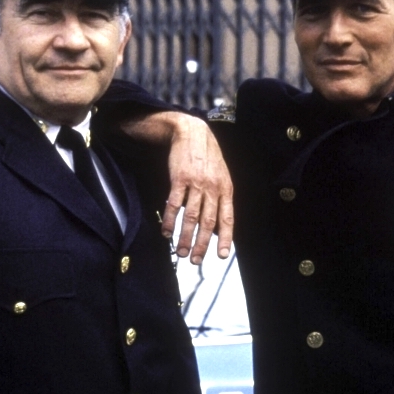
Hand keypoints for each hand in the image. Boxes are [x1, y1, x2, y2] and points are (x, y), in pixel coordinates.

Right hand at [122, 112, 233, 263]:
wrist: (192, 133)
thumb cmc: (207, 158)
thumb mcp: (221, 177)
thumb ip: (220, 200)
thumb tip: (218, 226)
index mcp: (225, 189)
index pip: (227, 218)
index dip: (226, 238)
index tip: (223, 255)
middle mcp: (212, 188)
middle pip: (208, 221)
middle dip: (202, 244)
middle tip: (196, 260)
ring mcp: (196, 183)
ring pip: (191, 216)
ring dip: (185, 236)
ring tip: (181, 251)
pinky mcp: (179, 178)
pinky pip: (174, 203)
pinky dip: (169, 219)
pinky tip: (166, 231)